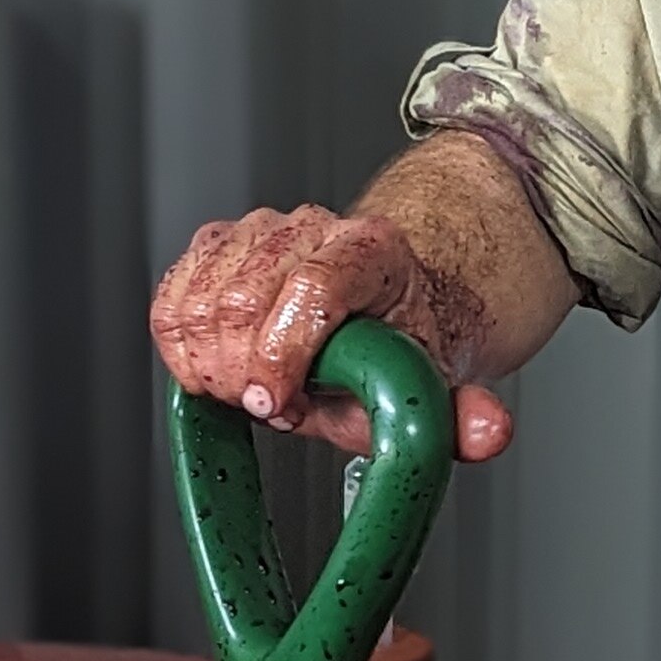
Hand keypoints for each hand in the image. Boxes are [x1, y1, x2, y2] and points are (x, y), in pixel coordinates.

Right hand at [150, 205, 516, 460]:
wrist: (386, 298)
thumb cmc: (398, 341)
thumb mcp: (433, 384)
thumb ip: (462, 416)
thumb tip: (491, 433)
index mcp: (372, 249)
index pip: (314, 285)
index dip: (283, 352)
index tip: (275, 405)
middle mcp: (310, 226)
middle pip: (242, 301)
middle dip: (246, 376)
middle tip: (278, 408)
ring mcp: (257, 231)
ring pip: (199, 305)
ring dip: (215, 368)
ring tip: (260, 388)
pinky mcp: (214, 245)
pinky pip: (170, 302)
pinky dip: (184, 350)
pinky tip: (223, 370)